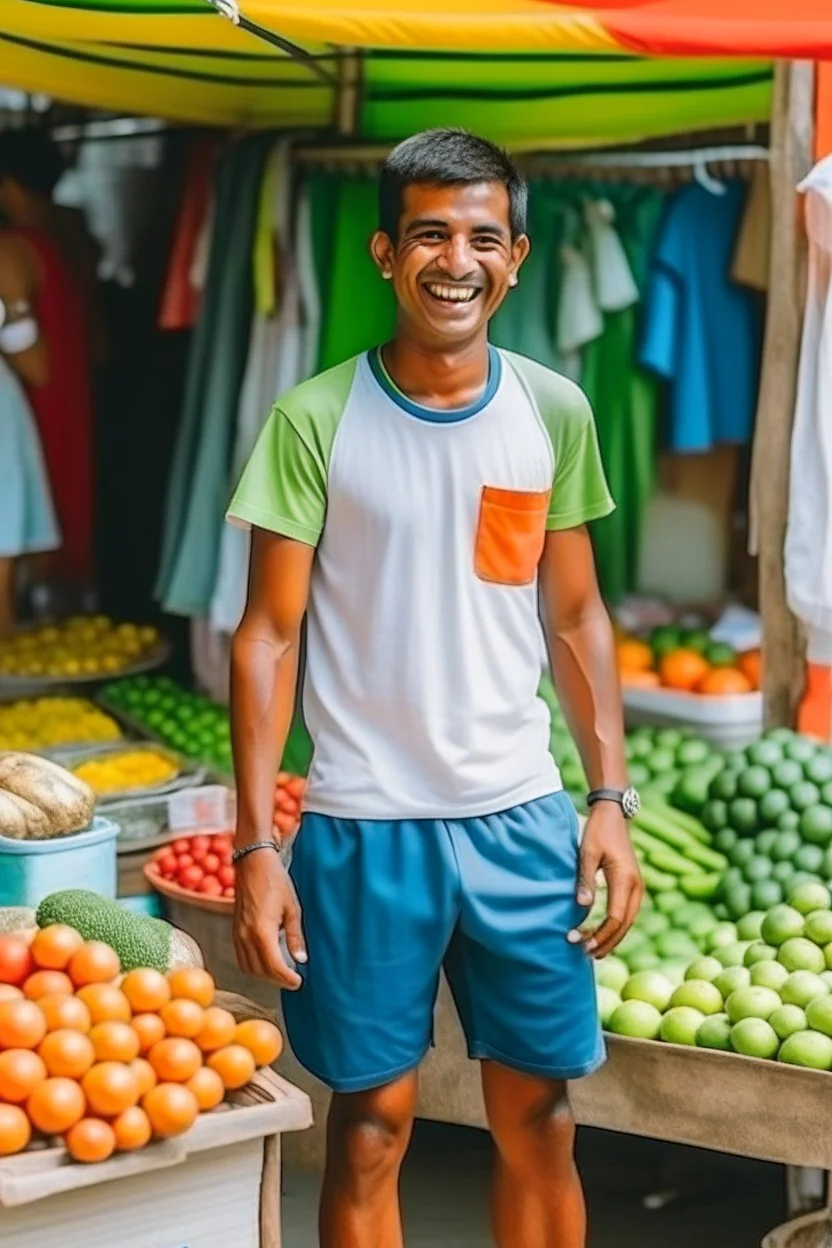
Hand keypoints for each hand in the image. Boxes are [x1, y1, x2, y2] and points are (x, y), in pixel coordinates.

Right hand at [232, 846, 306, 988]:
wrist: (253, 863)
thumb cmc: (275, 881)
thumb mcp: (292, 908)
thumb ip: (295, 936)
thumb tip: (301, 960)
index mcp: (262, 930)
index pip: (273, 966)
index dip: (287, 979)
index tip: (299, 982)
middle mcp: (245, 935)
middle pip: (260, 971)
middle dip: (277, 979)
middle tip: (293, 979)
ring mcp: (236, 933)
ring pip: (248, 967)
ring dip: (264, 975)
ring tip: (281, 973)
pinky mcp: (234, 930)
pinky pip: (241, 957)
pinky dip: (253, 966)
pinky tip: (266, 961)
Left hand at [568, 803, 642, 958]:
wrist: (613, 815)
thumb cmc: (598, 831)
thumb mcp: (587, 852)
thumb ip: (585, 879)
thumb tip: (582, 907)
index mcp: (625, 879)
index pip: (615, 918)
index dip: (598, 934)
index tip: (579, 942)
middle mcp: (636, 886)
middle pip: (624, 925)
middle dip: (605, 942)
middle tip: (585, 954)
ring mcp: (637, 886)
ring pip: (628, 921)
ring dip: (612, 938)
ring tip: (594, 951)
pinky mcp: (633, 885)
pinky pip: (627, 913)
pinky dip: (616, 928)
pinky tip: (604, 935)